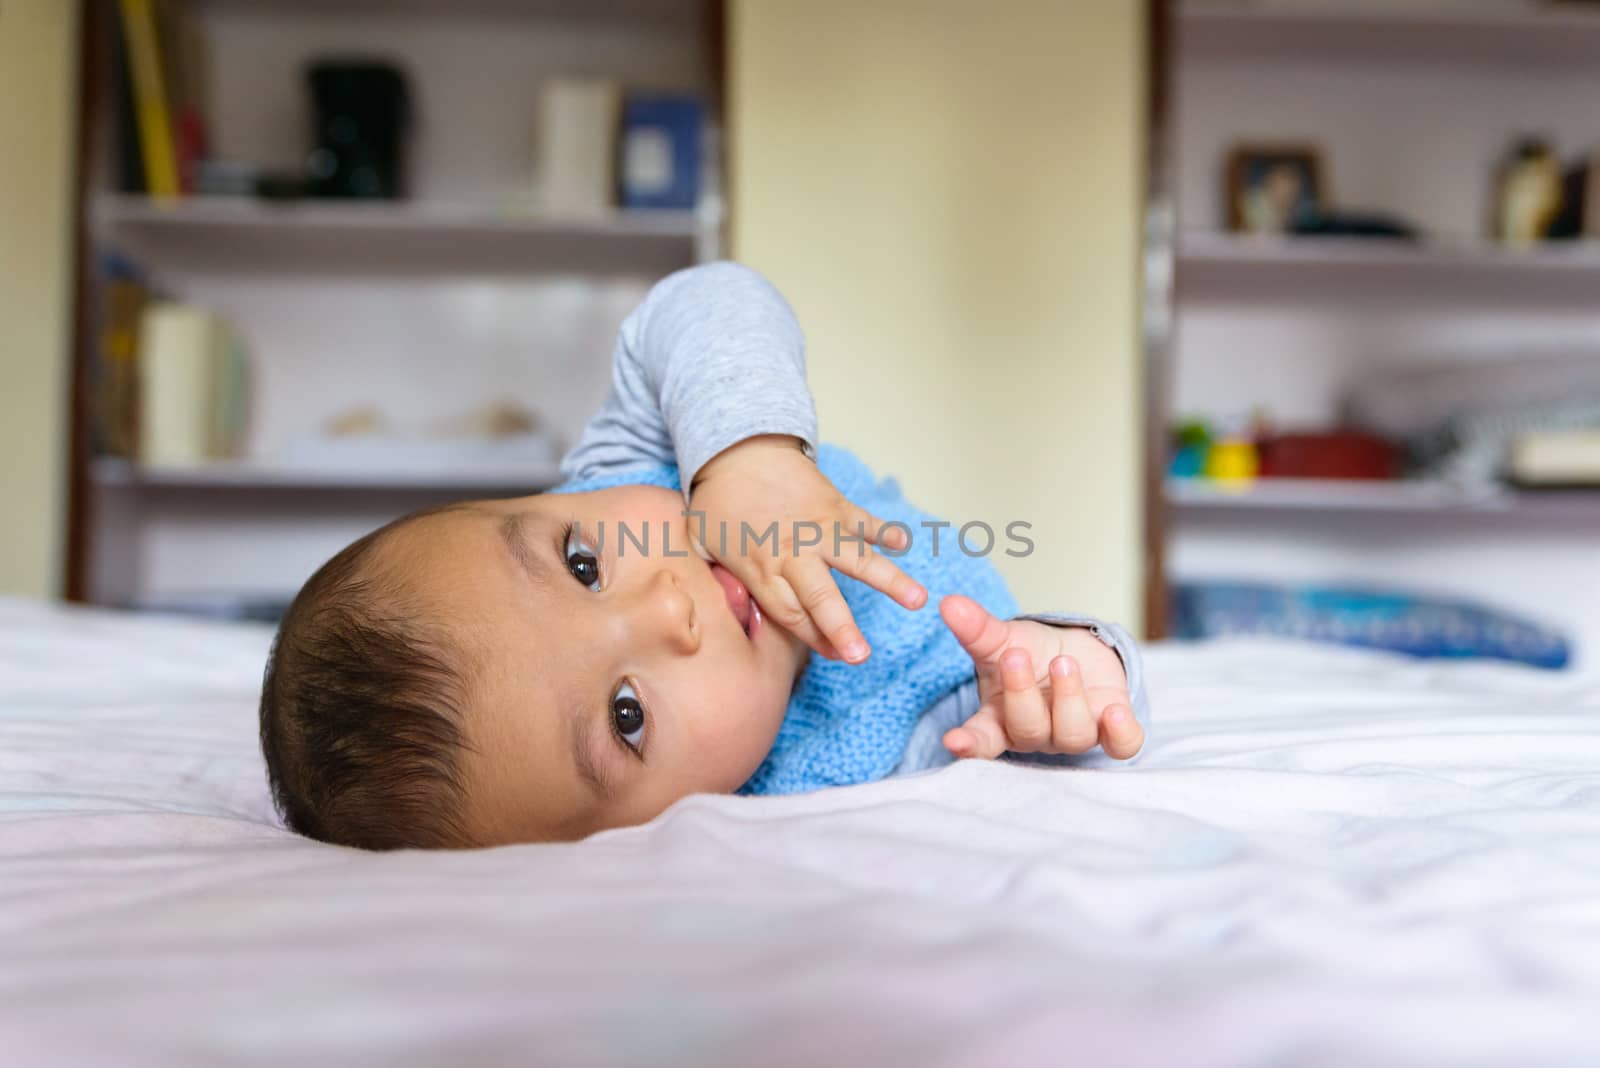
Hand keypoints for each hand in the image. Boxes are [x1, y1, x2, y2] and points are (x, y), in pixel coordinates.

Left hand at [689, 436, 926, 661]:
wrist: (738, 449)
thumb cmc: (718, 502)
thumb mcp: (700, 546)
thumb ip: (713, 580)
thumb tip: (714, 611)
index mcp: (762, 570)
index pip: (791, 615)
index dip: (814, 639)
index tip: (837, 657)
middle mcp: (795, 553)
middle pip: (821, 597)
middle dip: (841, 628)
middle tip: (862, 655)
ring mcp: (820, 528)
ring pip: (858, 558)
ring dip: (889, 580)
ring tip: (918, 600)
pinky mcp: (836, 504)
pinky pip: (866, 521)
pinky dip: (886, 531)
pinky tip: (904, 544)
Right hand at [939, 594, 1142, 760]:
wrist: (1075, 652)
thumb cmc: (1032, 655)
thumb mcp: (1002, 639)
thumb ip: (977, 628)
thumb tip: (949, 603)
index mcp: (1000, 719)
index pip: (982, 739)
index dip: (969, 743)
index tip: (954, 741)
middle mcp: (1035, 734)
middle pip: (1027, 730)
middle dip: (1021, 693)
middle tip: (1015, 657)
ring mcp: (1073, 734)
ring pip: (1071, 734)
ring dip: (1068, 698)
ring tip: (1063, 663)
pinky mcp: (1111, 730)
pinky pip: (1120, 745)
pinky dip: (1121, 733)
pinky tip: (1115, 712)